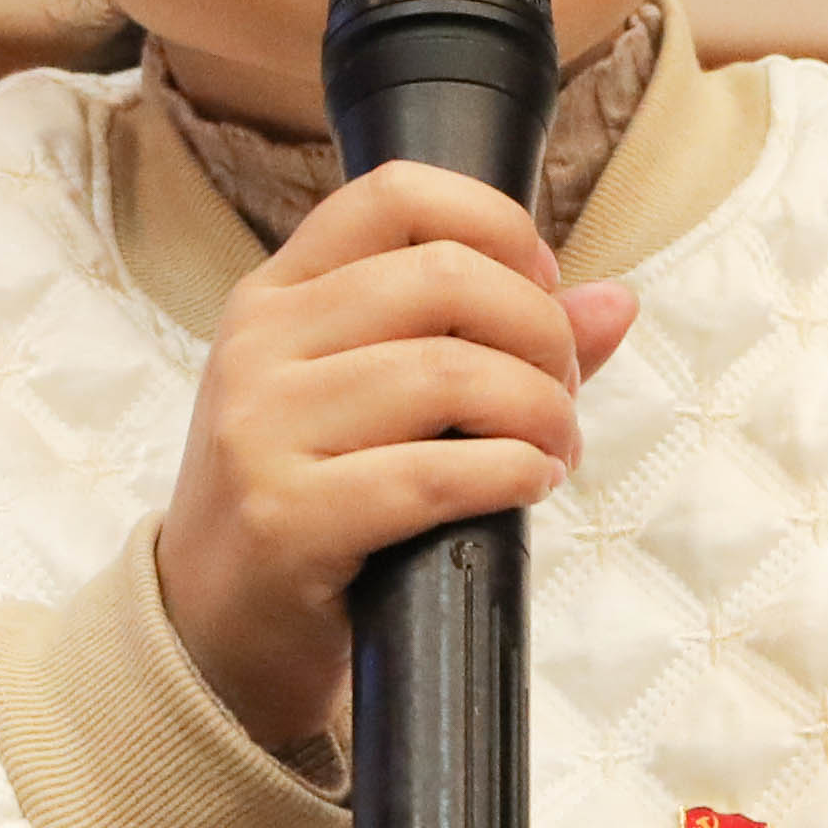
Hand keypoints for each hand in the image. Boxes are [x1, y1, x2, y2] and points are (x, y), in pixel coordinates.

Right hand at [157, 164, 638, 757]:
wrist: (211, 633)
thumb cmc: (308, 501)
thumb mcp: (371, 402)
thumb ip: (491, 342)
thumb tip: (616, 303)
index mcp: (277, 295)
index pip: (396, 194)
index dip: (496, 225)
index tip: (541, 287)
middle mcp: (259, 345)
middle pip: (444, 278)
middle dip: (541, 333)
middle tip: (562, 393)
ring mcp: (262, 430)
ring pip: (449, 374)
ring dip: (539, 413)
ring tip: (554, 451)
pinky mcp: (286, 518)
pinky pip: (434, 475)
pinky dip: (509, 474)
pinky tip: (526, 486)